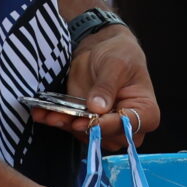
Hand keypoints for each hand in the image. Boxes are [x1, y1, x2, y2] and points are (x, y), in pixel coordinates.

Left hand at [49, 25, 162, 151]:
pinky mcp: (85, 121)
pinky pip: (70, 127)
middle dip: (85, 129)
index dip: (109, 126)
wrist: (103, 48)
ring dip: (66, 125)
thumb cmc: (119, 54)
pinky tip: (42, 113)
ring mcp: (104, 125)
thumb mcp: (115, 64)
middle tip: (68, 119)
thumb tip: (98, 108)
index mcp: (145, 111)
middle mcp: (126, 125)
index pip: (130, 126)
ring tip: (49, 115)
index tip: (90, 121)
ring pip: (85, 135)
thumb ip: (107, 86)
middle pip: (108, 138)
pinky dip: (55, 120)